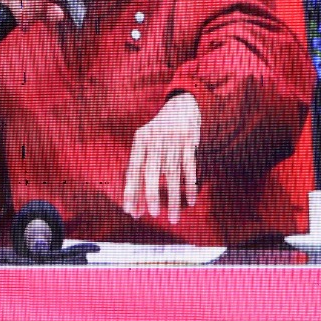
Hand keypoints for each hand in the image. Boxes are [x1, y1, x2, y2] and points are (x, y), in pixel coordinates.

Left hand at [123, 93, 203, 223]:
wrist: (182, 103)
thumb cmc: (160, 128)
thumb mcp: (146, 138)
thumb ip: (140, 162)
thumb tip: (134, 195)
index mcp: (140, 139)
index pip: (133, 169)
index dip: (131, 190)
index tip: (130, 210)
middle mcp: (156, 139)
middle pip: (152, 172)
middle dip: (151, 195)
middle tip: (152, 214)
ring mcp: (174, 139)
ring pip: (173, 174)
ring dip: (173, 198)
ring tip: (173, 217)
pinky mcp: (190, 141)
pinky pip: (190, 168)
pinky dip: (190, 186)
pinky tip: (190, 201)